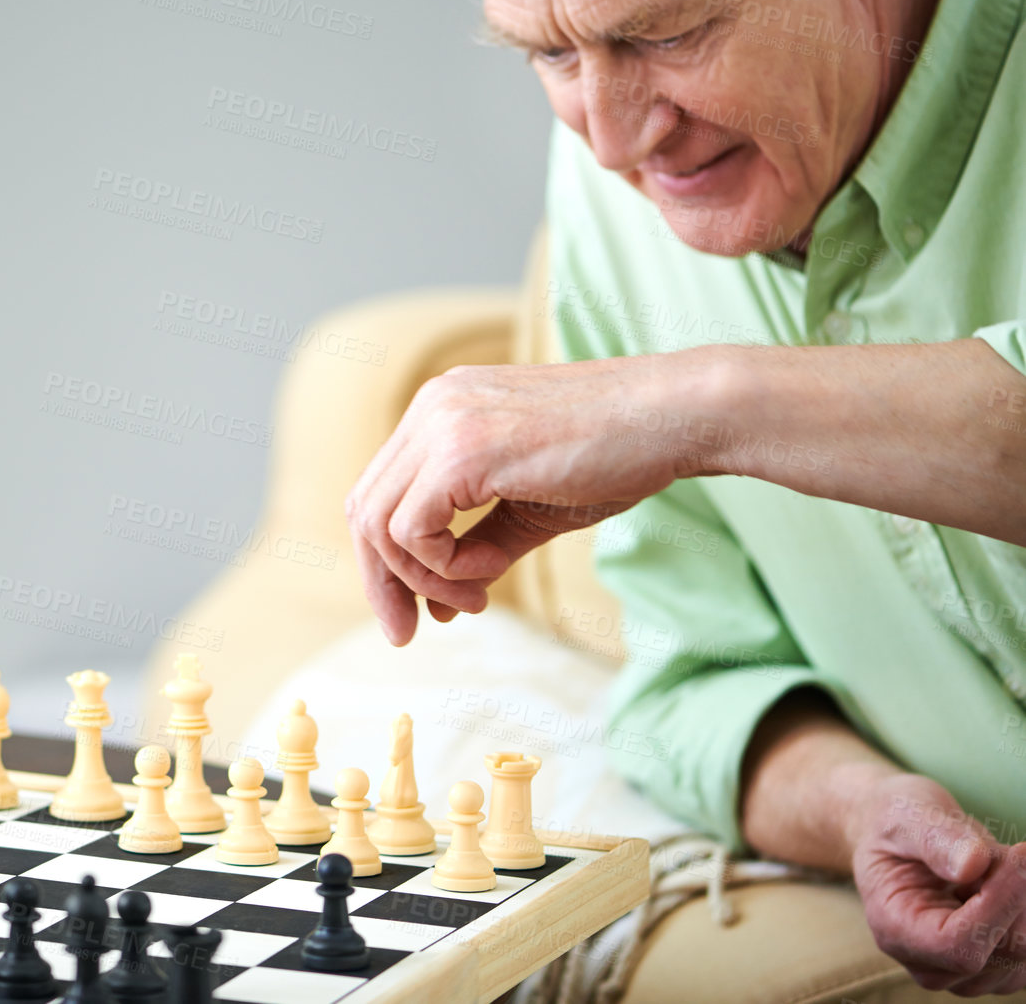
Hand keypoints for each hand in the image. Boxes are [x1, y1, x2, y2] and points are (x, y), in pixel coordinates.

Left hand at [344, 356, 704, 644]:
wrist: (675, 415)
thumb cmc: (615, 455)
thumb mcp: (528, 507)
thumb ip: (477, 546)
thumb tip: (436, 604)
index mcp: (440, 410)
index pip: (379, 492)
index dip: (388, 559)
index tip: (419, 609)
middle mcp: (430, 407)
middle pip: (363, 508)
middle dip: (383, 580)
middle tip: (409, 630)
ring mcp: (441, 423)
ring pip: (379, 523)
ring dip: (421, 578)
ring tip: (476, 597)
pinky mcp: (461, 450)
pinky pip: (411, 529)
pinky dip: (440, 566)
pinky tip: (487, 572)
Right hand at [848, 773, 1025, 995]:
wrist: (902, 843)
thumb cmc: (898, 828)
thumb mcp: (905, 819)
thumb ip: (935, 840)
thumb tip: (972, 865)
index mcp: (895, 931)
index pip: (960, 944)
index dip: (1000, 903)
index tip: (1021, 852)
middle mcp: (929, 966)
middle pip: (1007, 949)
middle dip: (1018, 891)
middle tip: (1005, 848)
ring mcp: (968, 976)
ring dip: (1023, 897)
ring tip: (992, 865)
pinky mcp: (1000, 971)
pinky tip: (1003, 886)